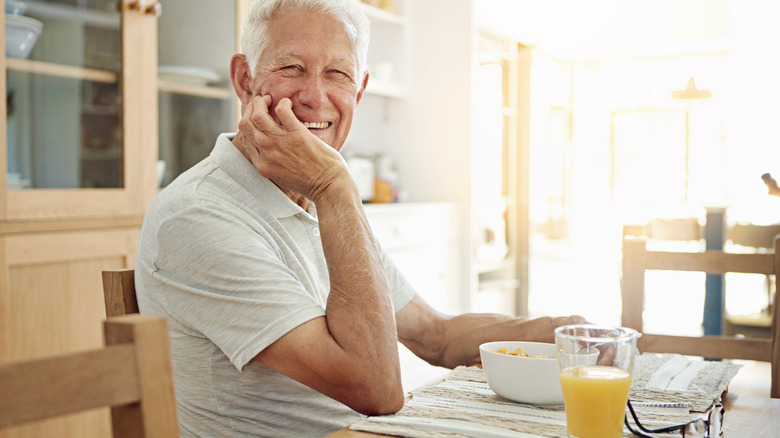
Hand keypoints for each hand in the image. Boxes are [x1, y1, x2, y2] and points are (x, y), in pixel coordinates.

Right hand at [236, 95, 350, 201]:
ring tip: (269, 100)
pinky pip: (282, 110)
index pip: (244, 137)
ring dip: (261, 103)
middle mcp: (267, 153)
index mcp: (262, 164)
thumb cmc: (310, 181)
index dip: (248, 122)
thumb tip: (267, 147)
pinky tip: (288, 104)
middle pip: (246, 124)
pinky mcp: (297, 135)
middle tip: (261, 103)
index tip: (256, 116)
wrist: (329, 186)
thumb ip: (271, 162)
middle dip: (250, 109)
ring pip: (258, 115)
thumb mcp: (281, 176)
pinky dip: (283, 103)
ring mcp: (280, 143)